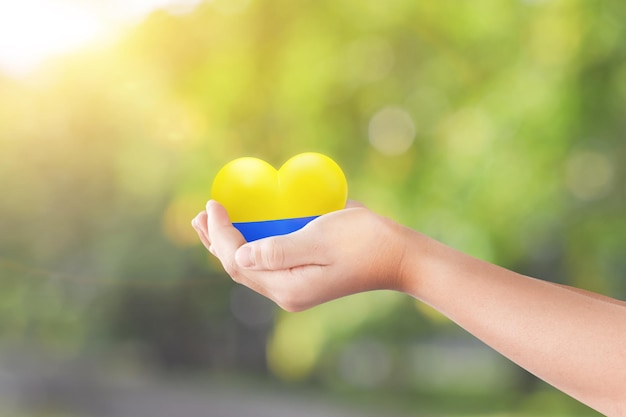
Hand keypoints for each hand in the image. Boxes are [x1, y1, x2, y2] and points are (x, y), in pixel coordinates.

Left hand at [192, 200, 409, 310]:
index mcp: (287, 286)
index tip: (213, 204)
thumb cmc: (363, 241)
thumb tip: (241, 256)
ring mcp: (294, 287)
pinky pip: (266, 263)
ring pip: (250, 267)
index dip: (220, 234)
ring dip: (229, 244)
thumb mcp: (320, 240)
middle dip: (216, 241)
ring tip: (211, 222)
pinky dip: (249, 245)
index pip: (239, 261)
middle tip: (199, 215)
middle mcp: (286, 292)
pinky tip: (246, 230)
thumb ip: (279, 249)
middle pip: (239, 268)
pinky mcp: (303, 278)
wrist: (397, 257)